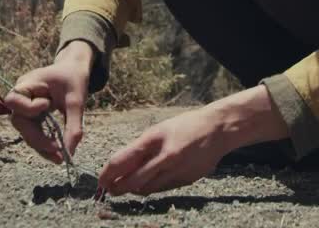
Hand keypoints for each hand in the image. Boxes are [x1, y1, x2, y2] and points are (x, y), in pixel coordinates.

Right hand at [3, 40, 92, 163]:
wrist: (74, 71)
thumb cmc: (73, 79)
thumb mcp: (76, 100)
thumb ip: (73, 125)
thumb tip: (70, 152)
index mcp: (27, 83)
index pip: (14, 99)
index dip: (28, 107)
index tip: (47, 106)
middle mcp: (22, 97)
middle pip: (19, 121)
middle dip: (36, 138)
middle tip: (57, 152)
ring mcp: (26, 108)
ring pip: (26, 132)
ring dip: (41, 146)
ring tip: (59, 158)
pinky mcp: (33, 117)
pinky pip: (34, 133)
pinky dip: (45, 144)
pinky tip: (58, 154)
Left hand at [98, 85, 289, 196]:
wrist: (218, 130)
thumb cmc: (185, 126)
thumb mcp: (159, 131)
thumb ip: (140, 148)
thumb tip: (119, 165)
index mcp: (155, 139)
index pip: (123, 160)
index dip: (108, 173)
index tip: (100, 180)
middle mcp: (165, 157)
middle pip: (133, 181)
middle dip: (118, 187)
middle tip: (109, 190)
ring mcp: (177, 170)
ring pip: (147, 189)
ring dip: (133, 190)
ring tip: (124, 188)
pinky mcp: (187, 180)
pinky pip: (163, 189)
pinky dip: (152, 188)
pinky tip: (146, 185)